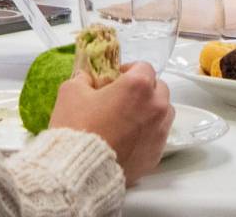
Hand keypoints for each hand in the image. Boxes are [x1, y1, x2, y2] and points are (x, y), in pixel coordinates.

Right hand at [46, 62, 171, 184]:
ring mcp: (159, 132)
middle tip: (121, 96)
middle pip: (159, 89)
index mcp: (138, 86)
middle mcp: (156, 107)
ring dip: (150, 109)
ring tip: (127, 117)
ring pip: (164, 112)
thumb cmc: (78, 125)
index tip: (114, 78)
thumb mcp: (71, 91)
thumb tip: (87, 78)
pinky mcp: (157, 154)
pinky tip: (127, 137)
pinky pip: (158, 135)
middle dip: (143, 88)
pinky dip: (147, 132)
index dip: (127, 69)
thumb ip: (83, 78)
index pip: (144, 67)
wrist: (83, 168)